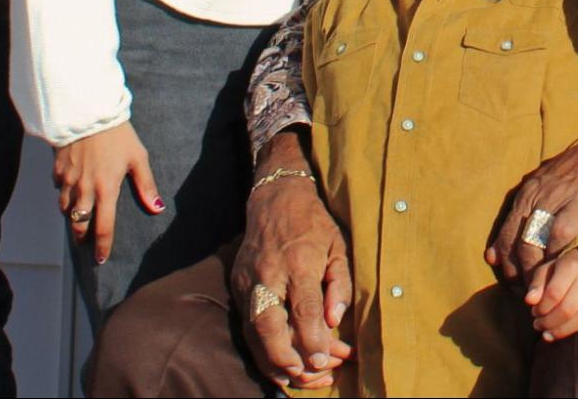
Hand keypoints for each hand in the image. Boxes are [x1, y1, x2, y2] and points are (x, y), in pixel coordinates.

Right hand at [52, 121, 163, 265]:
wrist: (88, 113)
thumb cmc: (118, 134)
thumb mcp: (138, 157)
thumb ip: (146, 185)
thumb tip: (157, 209)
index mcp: (106, 189)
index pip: (103, 228)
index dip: (101, 246)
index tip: (101, 259)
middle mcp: (84, 190)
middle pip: (79, 225)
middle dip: (82, 237)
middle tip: (87, 243)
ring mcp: (68, 181)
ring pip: (66, 210)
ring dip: (73, 217)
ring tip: (80, 219)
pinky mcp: (57, 170)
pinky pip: (59, 189)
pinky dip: (65, 194)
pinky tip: (72, 190)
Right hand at [233, 133, 352, 390]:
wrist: (275, 199)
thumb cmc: (314, 224)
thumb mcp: (338, 246)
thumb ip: (340, 284)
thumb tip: (335, 321)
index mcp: (299, 261)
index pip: (304, 308)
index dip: (314, 339)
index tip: (324, 362)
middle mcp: (269, 273)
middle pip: (269, 324)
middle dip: (286, 357)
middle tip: (308, 375)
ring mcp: (248, 280)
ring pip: (253, 330)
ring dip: (272, 360)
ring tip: (296, 378)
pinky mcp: (237, 286)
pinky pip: (246, 325)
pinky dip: (260, 349)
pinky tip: (278, 365)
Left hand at [488, 129, 577, 284]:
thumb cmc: (568, 178)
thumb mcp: (536, 191)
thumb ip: (515, 223)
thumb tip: (492, 257)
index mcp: (529, 195)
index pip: (510, 237)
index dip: (510, 267)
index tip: (516, 289)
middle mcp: (549, 196)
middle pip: (532, 239)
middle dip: (530, 271)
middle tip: (535, 295)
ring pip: (560, 231)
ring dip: (555, 258)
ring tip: (555, 283)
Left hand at [523, 248, 577, 340]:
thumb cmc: (561, 271)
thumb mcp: (545, 271)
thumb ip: (536, 285)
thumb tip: (530, 300)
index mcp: (572, 264)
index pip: (554, 294)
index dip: (541, 308)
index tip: (534, 312)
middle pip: (567, 309)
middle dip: (548, 322)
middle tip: (538, 325)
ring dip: (560, 330)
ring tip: (547, 332)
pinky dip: (574, 330)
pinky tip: (562, 330)